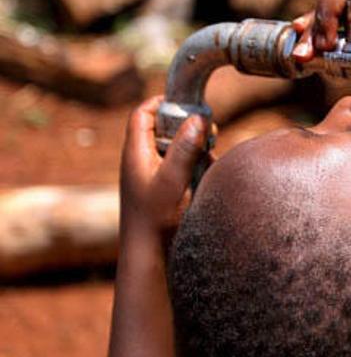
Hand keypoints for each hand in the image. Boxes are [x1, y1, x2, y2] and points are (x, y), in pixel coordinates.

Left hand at [119, 96, 210, 237]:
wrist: (148, 255)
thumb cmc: (155, 218)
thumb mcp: (172, 179)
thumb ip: (184, 148)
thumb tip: (198, 118)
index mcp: (136, 152)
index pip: (143, 113)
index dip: (163, 103)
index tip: (188, 103)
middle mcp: (142, 160)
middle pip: (164, 128)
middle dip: (188, 127)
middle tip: (207, 133)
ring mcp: (153, 175)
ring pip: (177, 149)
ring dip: (195, 150)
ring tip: (207, 160)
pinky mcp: (164, 189)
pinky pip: (182, 168)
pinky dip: (195, 168)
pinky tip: (203, 180)